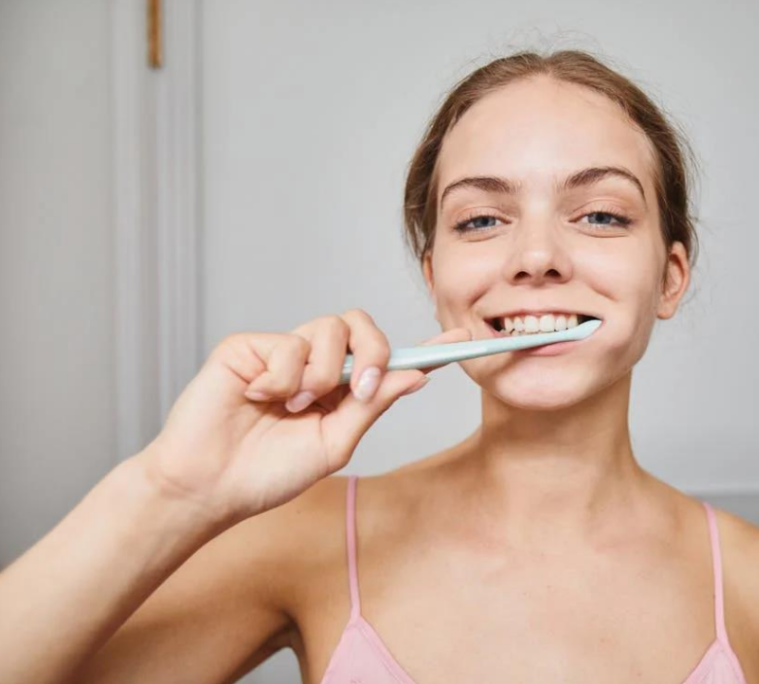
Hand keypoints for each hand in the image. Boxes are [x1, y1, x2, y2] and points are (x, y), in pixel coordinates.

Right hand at [136, 310, 470, 526]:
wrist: (210, 486)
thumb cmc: (266, 474)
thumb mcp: (333, 444)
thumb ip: (372, 405)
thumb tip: (416, 376)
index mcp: (340, 392)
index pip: (386, 360)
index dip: (422, 349)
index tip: (462, 341)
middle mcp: (314, 365)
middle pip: (361, 326)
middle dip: (372, 352)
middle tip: (359, 388)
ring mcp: (282, 352)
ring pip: (328, 329)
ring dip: (319, 374)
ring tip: (292, 407)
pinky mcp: (250, 345)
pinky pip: (288, 342)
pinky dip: (281, 378)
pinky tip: (258, 398)